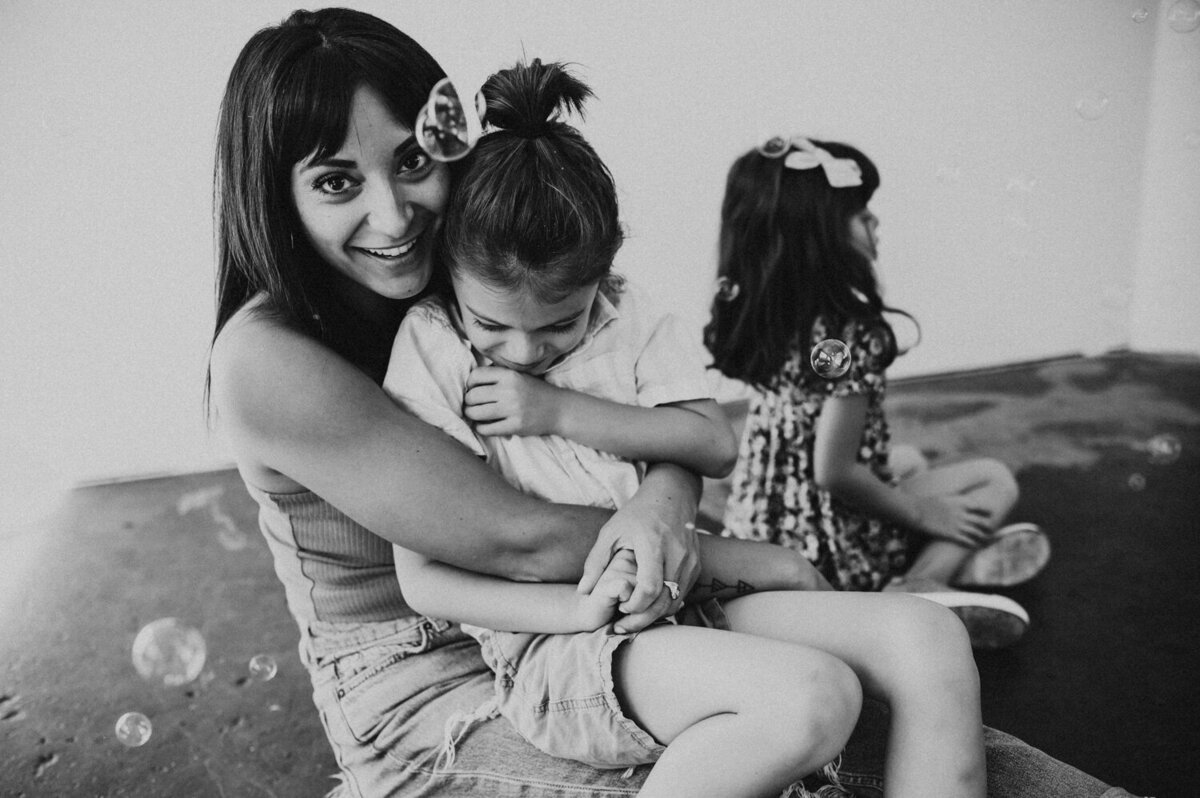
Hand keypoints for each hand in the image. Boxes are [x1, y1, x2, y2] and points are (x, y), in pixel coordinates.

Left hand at [464, 365, 563, 436]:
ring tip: (475, 415)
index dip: (469, 384)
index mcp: (509, 375)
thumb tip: (470, 382)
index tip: (473, 389)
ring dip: (471, 415)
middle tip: (472, 405)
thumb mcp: (519, 375)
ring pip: (476, 413)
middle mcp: (509, 390)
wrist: (559, 409)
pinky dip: (480, 428)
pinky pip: (487, 429)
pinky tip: (484, 425)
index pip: (476, 376)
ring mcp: (513, 409)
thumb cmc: (535, 391)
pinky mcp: (515, 426)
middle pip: (472, 396)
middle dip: (468, 402)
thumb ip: (498, 375)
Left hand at [577, 503, 699, 633]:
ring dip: (654, 615)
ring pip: (675, 602)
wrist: (672, 497)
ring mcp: (690, 562)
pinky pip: (682, 595)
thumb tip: (582, 591)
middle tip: (622, 627)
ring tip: (632, 619)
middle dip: (642, 619)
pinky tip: (648, 607)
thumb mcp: (611, 532)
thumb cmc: (637, 514)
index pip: (649, 588)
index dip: (635, 606)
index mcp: (653, 545)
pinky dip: (665, 605)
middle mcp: (676, 555)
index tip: (620, 608)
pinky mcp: (696, 567)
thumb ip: (596, 562)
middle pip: (664, 601)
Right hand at [915, 495, 991, 547]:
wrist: (917, 511)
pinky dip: (972, 544)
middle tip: (990, 530)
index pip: (982, 507)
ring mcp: (957, 525)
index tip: (990, 514)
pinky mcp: (951, 534)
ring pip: (976, 533)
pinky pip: (966, 541)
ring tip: (985, 541)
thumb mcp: (946, 496)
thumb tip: (966, 498)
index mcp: (962, 503)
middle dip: (988, 527)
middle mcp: (962, 514)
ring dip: (983, 538)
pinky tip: (974, 545)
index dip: (988, 512)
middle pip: (982, 522)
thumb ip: (958, 499)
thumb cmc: (929, 502)